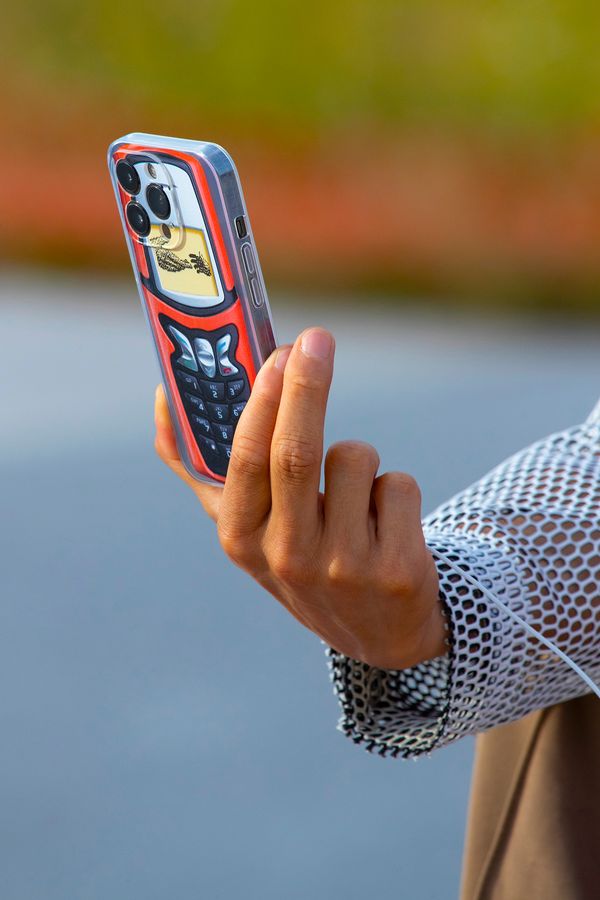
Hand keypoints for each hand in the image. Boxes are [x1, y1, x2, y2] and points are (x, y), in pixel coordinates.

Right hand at [154, 327, 446, 669]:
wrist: (376, 631)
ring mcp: (343, 568)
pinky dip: (394, 489)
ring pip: (356, 457)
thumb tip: (164, 395)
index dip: (263, 400)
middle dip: (307, 384)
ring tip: (353, 500)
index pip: (246, 460)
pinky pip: (398, 484)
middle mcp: (287, 558)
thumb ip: (202, 468)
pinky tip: (385, 527)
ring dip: (360, 458)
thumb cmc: (301, 555)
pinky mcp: (396, 571)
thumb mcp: (248, 526)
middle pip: (296, 452)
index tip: (279, 351)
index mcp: (241, 540)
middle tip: (317, 339)